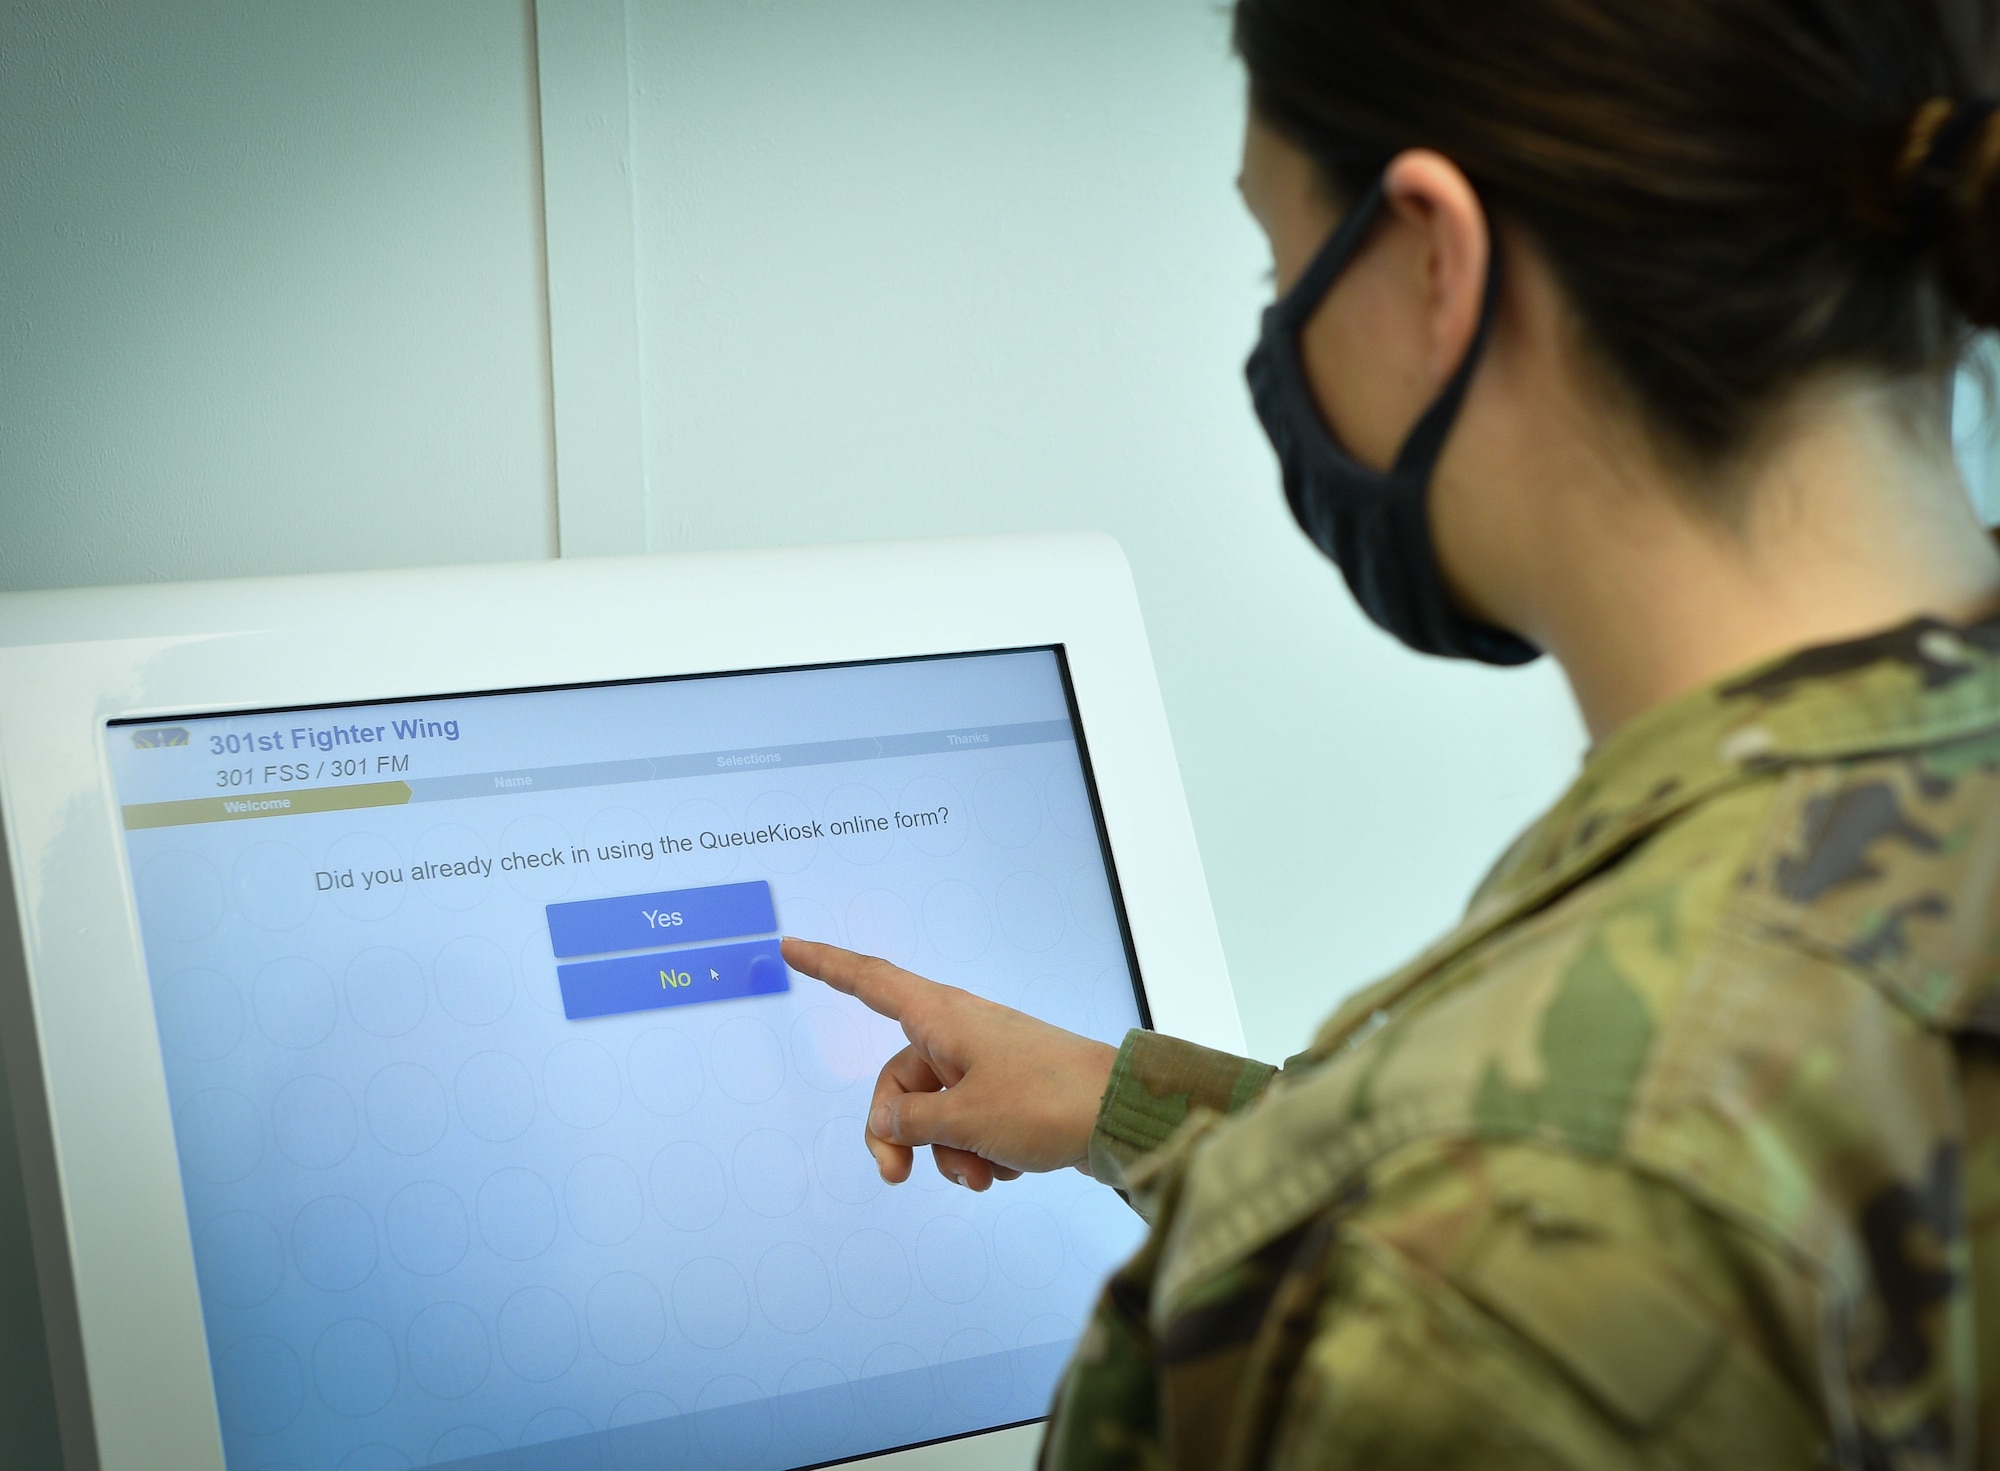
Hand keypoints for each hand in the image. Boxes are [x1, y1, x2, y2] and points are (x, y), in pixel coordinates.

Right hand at [781, 937, 1118, 1191]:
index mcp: (942, 1017)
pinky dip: (982, 1151)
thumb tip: (884, 1123)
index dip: (827, 966)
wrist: (1123, 1118)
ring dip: (950, 1151)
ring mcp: (987, 1063)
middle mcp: (960, 1033)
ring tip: (984, 1174)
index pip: (871, 982)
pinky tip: (1009, 1167)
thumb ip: (911, 1121)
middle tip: (899, 1178)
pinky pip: (972, 1124)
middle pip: (899, 1080)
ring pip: (937, 1111)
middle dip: (899, 1133)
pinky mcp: (1011, 1093)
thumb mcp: (964, 1119)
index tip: (789, 947)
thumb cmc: (1046, 1102)